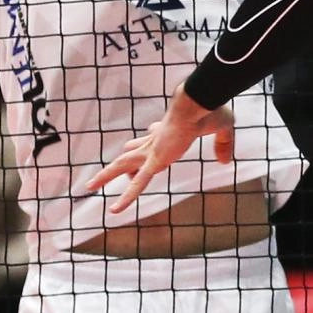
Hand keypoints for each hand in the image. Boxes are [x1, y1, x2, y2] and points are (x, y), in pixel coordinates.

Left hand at [86, 86, 235, 214]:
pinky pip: (137, 184)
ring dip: (105, 176)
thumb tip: (224, 162)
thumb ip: (223, 146)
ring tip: (89, 187)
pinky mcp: (155, 161)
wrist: (199, 103)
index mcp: (167, 130)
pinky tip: (114, 210)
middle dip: (122, 161)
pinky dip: (126, 197)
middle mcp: (155, 140)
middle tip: (109, 171)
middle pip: (132, 152)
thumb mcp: (223, 129)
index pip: (150, 136)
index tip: (143, 137)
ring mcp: (152, 151)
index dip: (145, 139)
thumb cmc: (210, 110)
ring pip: (123, 166)